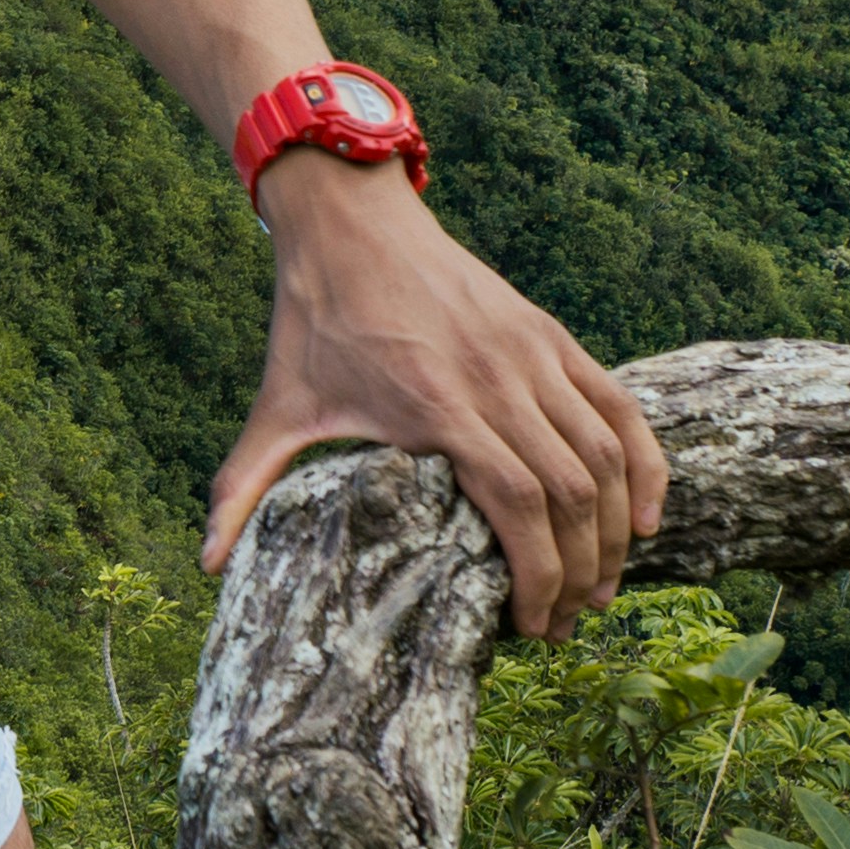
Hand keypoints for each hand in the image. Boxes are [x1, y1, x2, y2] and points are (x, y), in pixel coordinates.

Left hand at [203, 158, 666, 637]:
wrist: (348, 221)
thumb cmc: (313, 319)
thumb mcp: (275, 406)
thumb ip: (243, 488)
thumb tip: (205, 564)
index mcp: (435, 407)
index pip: (517, 506)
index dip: (539, 576)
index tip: (533, 627)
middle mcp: (496, 381)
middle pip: (571, 494)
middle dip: (580, 572)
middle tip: (568, 622)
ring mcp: (531, 355)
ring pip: (604, 456)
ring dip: (613, 531)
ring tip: (601, 587)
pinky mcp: (550, 336)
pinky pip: (619, 407)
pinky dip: (644, 464)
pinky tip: (644, 518)